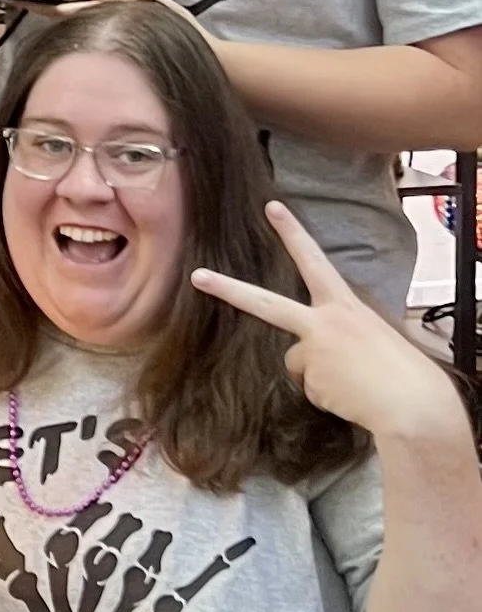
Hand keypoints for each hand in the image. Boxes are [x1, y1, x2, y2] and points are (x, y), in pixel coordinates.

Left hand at [194, 201, 469, 450]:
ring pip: (299, 364)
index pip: (315, 261)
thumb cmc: (403, 372)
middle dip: (229, 289)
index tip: (272, 208)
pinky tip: (350, 396)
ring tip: (355, 383)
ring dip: (320, 376)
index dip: (293, 233)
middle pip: (266, 304)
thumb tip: (311, 354)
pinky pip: (311, 389)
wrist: (412, 404)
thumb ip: (339, 334)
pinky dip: (328, 396)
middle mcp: (324, 322)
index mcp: (345, 306)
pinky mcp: (309, 380)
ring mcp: (312, 351)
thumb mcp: (374, 337)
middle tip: (198, 276)